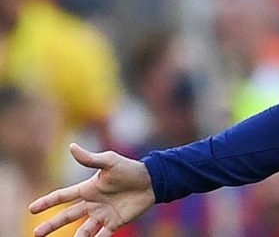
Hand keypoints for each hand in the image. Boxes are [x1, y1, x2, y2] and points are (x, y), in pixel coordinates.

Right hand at [29, 143, 154, 236]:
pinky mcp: (115, 223)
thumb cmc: (130, 169)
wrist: (152, 181)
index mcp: (88, 188)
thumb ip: (90, 159)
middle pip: (67, 216)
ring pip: (83, 230)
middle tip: (37, 234)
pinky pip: (102, 236)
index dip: (47, 202)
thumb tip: (71, 146)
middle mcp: (93, 203)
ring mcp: (103, 214)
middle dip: (52, 225)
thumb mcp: (109, 161)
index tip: (32, 209)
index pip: (63, 196)